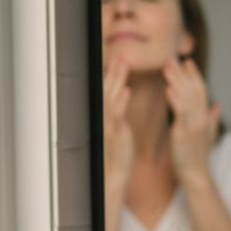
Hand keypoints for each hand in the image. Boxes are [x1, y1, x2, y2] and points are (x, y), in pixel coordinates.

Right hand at [103, 56, 134, 186]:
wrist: (112, 176)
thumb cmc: (116, 153)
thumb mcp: (117, 128)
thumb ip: (119, 109)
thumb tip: (123, 91)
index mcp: (106, 117)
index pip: (107, 92)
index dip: (111, 75)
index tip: (116, 58)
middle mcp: (103, 119)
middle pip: (106, 90)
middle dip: (113, 72)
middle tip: (119, 55)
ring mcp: (107, 126)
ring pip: (110, 98)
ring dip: (116, 80)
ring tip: (122, 64)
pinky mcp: (114, 136)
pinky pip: (116, 116)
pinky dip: (120, 102)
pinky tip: (126, 90)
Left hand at [163, 56, 221, 186]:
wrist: (196, 174)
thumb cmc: (198, 156)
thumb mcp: (207, 133)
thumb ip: (212, 117)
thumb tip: (219, 106)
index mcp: (205, 117)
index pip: (202, 91)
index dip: (195, 75)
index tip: (188, 61)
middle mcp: (201, 119)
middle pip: (194, 90)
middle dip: (183, 73)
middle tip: (173, 58)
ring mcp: (194, 126)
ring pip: (187, 98)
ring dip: (177, 81)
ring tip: (167, 68)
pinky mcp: (184, 134)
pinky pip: (180, 114)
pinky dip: (175, 100)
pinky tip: (168, 90)